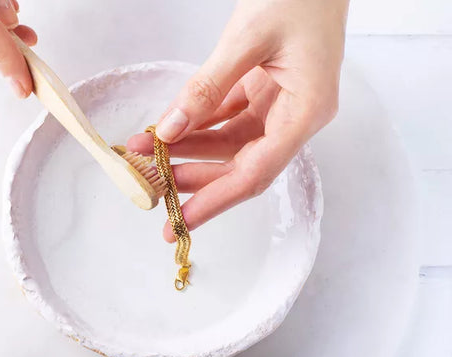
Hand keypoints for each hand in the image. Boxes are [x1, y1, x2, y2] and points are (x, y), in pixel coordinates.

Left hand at [128, 0, 348, 241]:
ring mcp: (281, 105)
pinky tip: (169, 129)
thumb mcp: (246, 38)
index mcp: (306, 111)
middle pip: (240, 164)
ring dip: (189, 149)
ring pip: (230, 144)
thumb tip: (170, 130)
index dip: (216, 200)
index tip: (181, 221)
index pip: (256, 172)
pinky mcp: (265, 92)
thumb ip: (207, 88)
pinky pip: (227, 119)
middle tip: (151, 185)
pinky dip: (198, 125)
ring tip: (147, 151)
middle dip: (194, 177)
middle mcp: (296, 117)